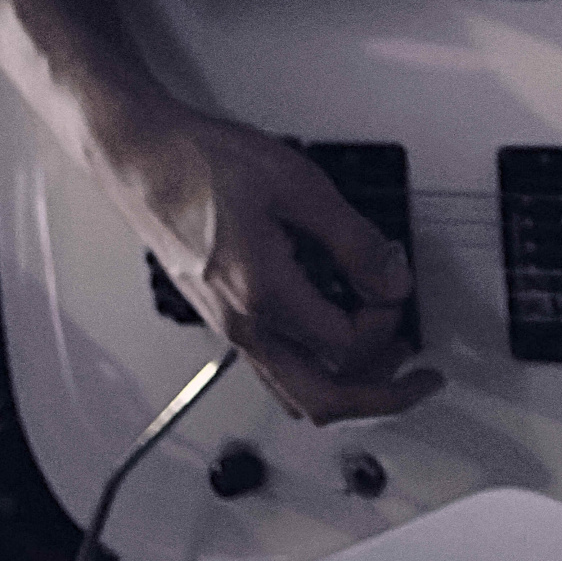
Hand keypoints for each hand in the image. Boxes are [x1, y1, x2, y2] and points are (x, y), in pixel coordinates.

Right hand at [111, 107, 443, 424]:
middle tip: (419, 376)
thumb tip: (393, 278)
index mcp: (264, 295)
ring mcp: (230, 329)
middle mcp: (244, 326)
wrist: (141, 159)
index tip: (396, 281)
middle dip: (382, 396)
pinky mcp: (223, 317)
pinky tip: (334, 331)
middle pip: (323, 401)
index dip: (387, 319)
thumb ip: (353, 240)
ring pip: (297, 393)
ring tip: (386, 358)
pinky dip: (317, 367)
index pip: (348, 345)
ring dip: (350, 387)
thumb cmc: (204, 162)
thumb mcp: (298, 185)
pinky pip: (277, 368)